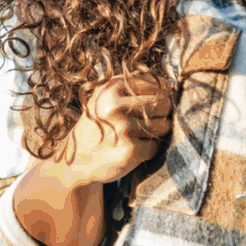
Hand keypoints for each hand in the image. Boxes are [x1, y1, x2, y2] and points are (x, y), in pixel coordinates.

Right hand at [25, 72, 173, 193]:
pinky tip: (132, 149)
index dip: (160, 96)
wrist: (76, 161)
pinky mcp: (129, 150)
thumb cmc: (100, 125)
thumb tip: (170, 84)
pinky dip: (148, 149)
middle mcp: (114, 105)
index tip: (148, 106)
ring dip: (157, 133)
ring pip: (164, 125)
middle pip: (164, 103)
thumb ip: (133, 86)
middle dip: (161, 114)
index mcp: (111, 87)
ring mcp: (122, 128)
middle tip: (145, 122)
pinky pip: (155, 146)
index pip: (157, 84)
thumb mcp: (106, 98)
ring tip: (138, 135)